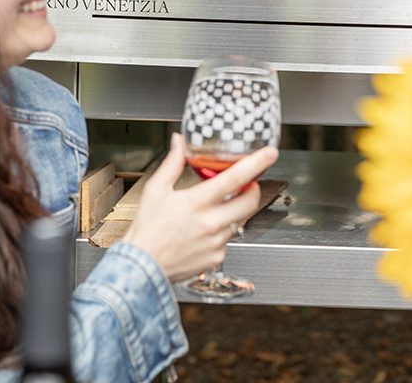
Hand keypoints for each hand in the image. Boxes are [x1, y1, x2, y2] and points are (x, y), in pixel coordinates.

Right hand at [123, 133, 276, 281]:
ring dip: (232, 212)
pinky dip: (220, 233)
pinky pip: (228, 240)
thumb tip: (179, 142)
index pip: (236, 178)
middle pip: (251, 200)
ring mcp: (216, 242)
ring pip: (239, 220)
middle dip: (253, 188)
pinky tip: (203, 233)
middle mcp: (210, 222)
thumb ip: (172, 163)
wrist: (140, 269)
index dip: (257, 163)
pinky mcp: (217, 258)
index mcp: (197, 202)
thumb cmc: (147, 230)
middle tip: (247, 184)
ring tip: (212, 212)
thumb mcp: (156, 190)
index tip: (270, 153)